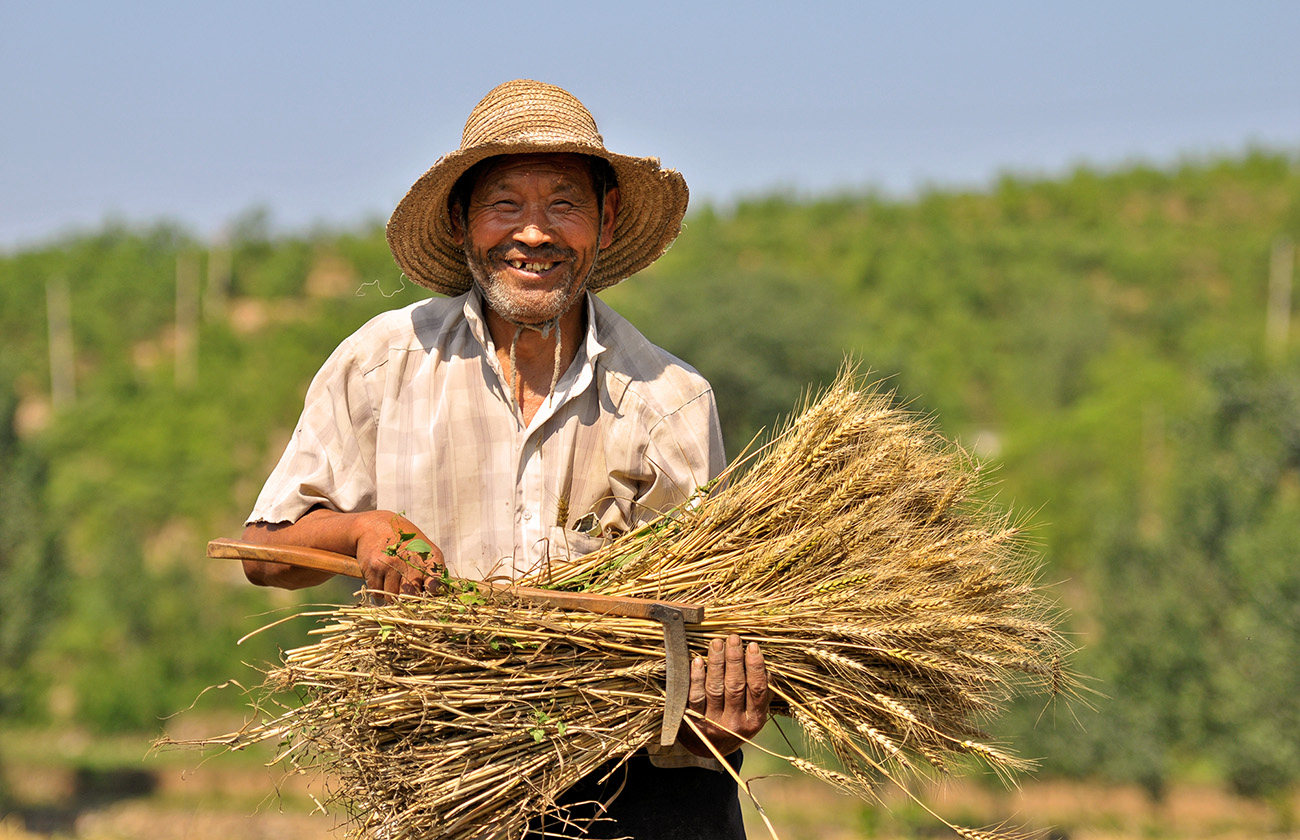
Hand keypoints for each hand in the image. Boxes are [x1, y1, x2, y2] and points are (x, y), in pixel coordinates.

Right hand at [352, 511, 444, 602]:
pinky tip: (382, 577)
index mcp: (429, 556)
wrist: (375, 525)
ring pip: (392, 597)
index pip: (436, 582)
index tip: (429, 594)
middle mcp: (410, 560)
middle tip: (406, 590)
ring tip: (393, 579)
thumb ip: (434, 572)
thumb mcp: (426, 549)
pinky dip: (379, 590)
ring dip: (392, 594)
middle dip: (409, 597)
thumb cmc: (406, 542)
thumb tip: (439, 594)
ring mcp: (391, 564)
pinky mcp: (373, 568)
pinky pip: (377, 592)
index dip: (433, 592)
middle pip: (411, 596)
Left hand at [679, 634, 769, 757]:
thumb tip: (765, 666)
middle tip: (733, 638)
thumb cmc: (735, 722)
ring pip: (714, 688)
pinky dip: (696, 678)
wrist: (708, 750)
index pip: (757, 690)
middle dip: (734, 659)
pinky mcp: (692, 722)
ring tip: (717, 642)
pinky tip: (698, 661)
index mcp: (754, 721)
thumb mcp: (753, 713)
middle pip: (735, 686)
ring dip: (716, 663)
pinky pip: (694, 697)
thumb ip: (760, 693)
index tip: (753, 646)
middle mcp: (734, 724)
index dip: (755, 666)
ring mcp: (712, 724)